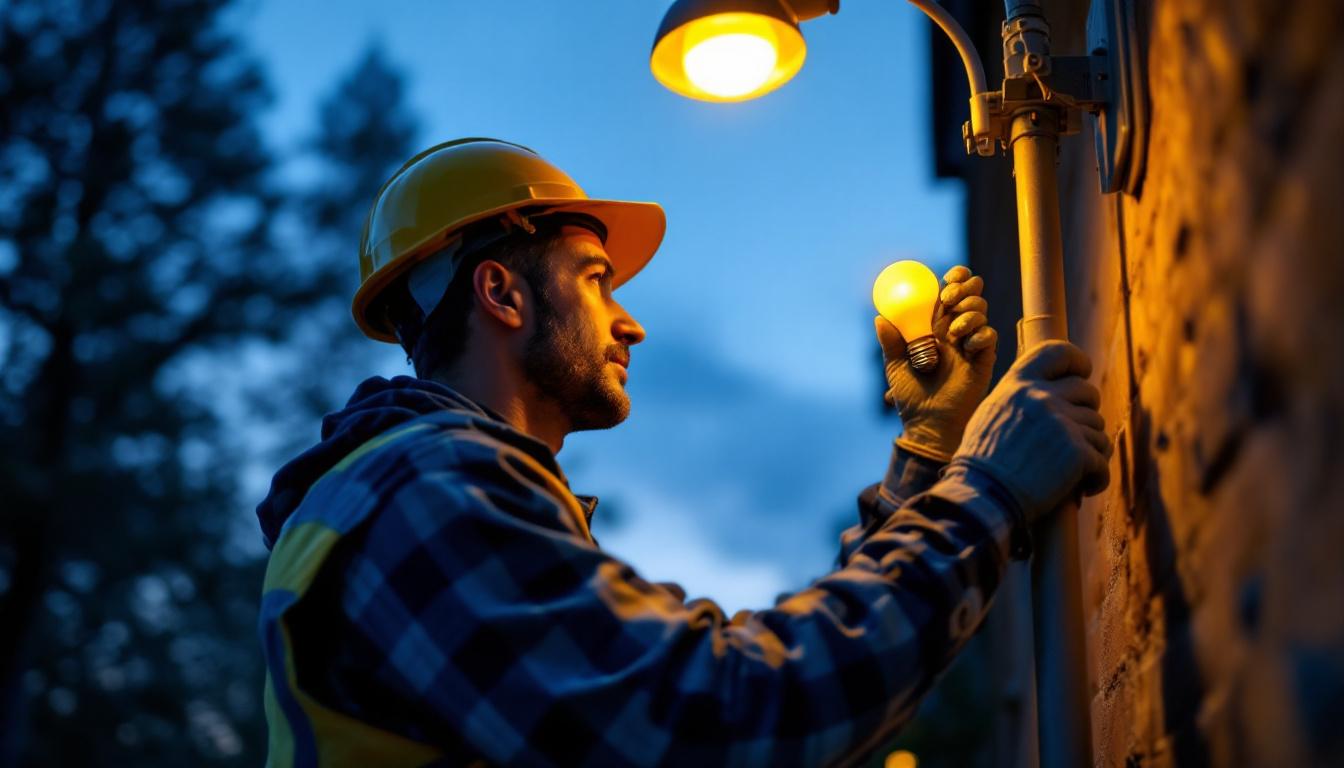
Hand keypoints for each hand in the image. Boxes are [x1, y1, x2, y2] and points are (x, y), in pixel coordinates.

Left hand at [875, 265, 998, 461]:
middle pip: (971, 294)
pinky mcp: (984, 358)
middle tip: (949, 299)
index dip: (954, 277)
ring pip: (981, 309)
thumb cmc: (911, 396)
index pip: (949, 291)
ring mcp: (970, 342)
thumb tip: (879, 317)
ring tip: (953, 333)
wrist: (929, 422)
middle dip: (965, 288)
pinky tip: (966, 348)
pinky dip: (979, 335)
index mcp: (933, 326)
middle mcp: (954, 330)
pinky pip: (989, 334)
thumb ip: (890, 341)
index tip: (947, 277)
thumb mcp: (895, 366)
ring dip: (969, 313)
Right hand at [953, 340, 1111, 521]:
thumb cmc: (982, 462)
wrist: (981, 495)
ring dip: (1091, 451)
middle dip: (1087, 415)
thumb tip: (1049, 391)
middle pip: (1087, 392)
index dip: (1077, 361)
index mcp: (1018, 384)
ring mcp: (1062, 424)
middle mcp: (1042, 397)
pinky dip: (1096, 478)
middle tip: (1074, 439)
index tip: (1082, 374)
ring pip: (1098, 430)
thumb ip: (1018, 398)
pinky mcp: (1077, 453)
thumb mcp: (991, 414)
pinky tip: (1083, 487)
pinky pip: (1103, 461)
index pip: (1057, 351)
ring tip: (1073, 470)